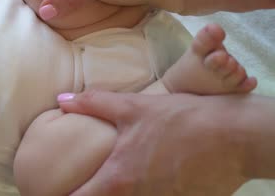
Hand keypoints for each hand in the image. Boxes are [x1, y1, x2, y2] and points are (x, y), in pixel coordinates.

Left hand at [56, 91, 248, 195]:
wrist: (235, 136)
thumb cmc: (182, 119)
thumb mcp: (133, 107)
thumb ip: (93, 104)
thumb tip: (61, 101)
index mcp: (118, 179)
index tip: (52, 191)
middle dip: (95, 195)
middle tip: (88, 184)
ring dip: (124, 194)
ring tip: (128, 175)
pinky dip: (151, 194)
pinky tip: (156, 177)